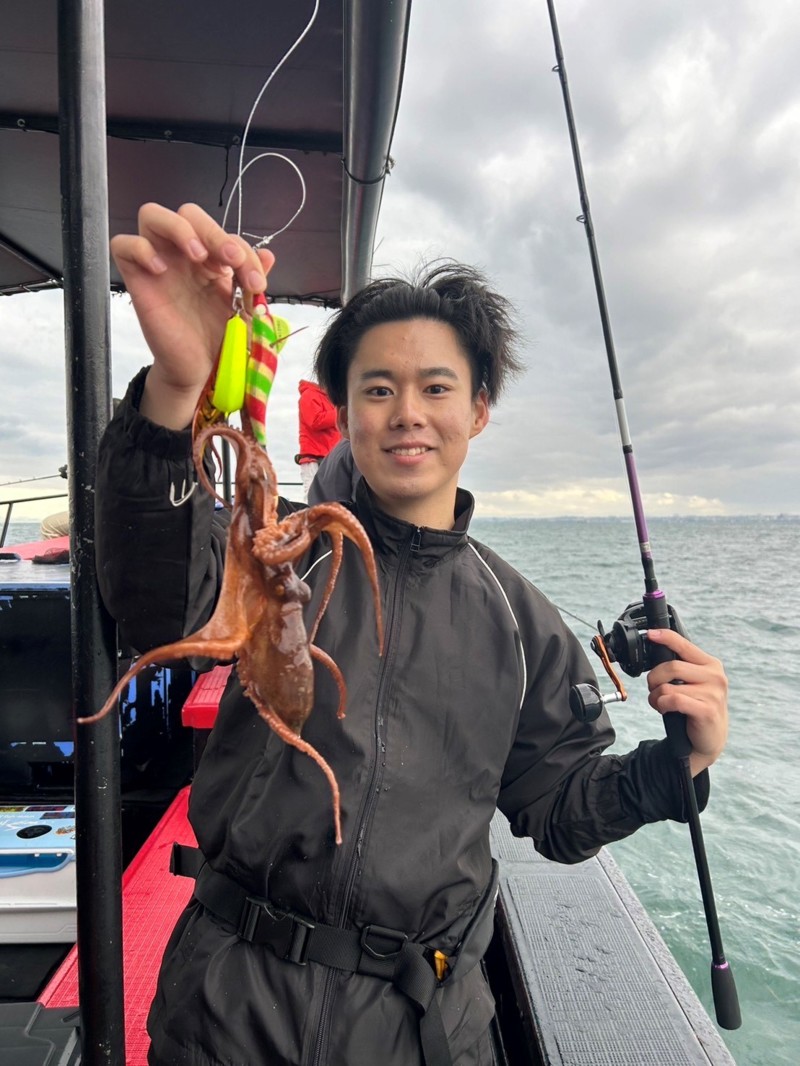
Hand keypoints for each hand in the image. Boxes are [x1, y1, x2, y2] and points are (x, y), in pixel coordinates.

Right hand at [110, 203, 274, 427]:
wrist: (199, 370)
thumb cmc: (218, 338)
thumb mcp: (244, 309)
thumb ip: (252, 281)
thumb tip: (269, 255)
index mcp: (211, 259)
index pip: (224, 235)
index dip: (244, 253)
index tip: (256, 284)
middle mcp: (183, 256)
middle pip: (189, 213)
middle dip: (214, 232)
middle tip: (230, 260)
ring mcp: (159, 264)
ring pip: (152, 215)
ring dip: (178, 227)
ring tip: (198, 255)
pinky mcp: (137, 280)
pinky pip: (122, 245)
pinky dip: (140, 248)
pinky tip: (161, 270)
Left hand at [645, 628, 728, 775]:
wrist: (710, 738)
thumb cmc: (697, 707)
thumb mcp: (694, 682)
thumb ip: (682, 667)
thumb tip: (657, 649)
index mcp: (711, 664)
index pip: (685, 645)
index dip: (666, 637)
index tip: (650, 634)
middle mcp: (715, 676)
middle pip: (671, 666)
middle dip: (654, 678)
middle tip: (653, 689)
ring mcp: (713, 694)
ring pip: (668, 686)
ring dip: (655, 696)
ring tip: (660, 703)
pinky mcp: (707, 710)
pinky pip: (673, 700)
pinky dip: (662, 705)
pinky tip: (665, 710)